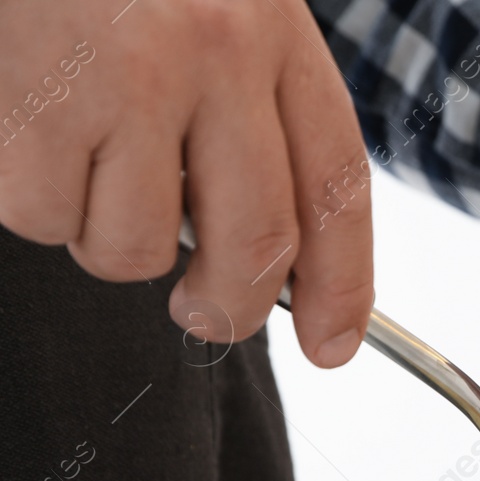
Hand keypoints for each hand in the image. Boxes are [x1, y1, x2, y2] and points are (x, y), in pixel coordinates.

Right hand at [0, 0, 372, 364]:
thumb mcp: (210, 1)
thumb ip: (245, 105)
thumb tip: (263, 252)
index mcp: (269, 26)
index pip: (335, 183)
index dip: (345, 283)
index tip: (334, 344)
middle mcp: (213, 51)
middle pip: (256, 243)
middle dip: (231, 306)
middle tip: (202, 311)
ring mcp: (121, 76)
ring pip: (135, 246)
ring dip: (102, 232)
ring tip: (77, 151)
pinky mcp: (35, 98)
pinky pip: (42, 214)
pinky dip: (29, 196)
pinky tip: (23, 125)